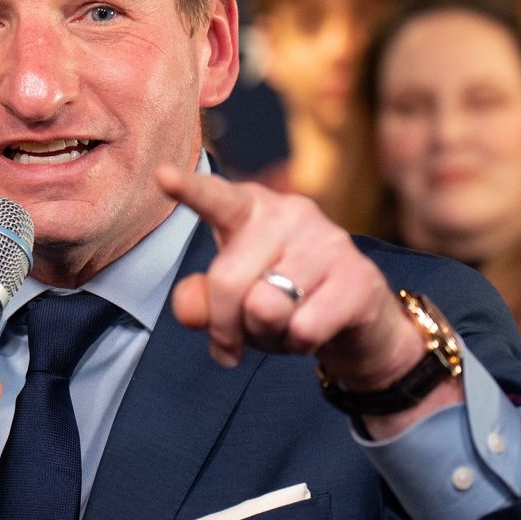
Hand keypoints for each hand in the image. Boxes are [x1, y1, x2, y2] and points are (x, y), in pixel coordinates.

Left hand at [155, 165, 424, 391]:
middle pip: (228, 281)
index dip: (188, 190)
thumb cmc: (285, 302)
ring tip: (288, 324)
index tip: (160, 175)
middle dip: (226, 327)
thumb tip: (187, 308)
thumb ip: (201, 302)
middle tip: (239, 342)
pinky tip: (317, 330)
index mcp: (251, 208)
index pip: (215, 198)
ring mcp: (328, 240)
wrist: (360, 323)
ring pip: (266, 309)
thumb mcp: (233, 303)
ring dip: (270, 336)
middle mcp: (290, 212)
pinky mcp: (357, 277)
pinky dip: (301, 344)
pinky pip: (304, 328)